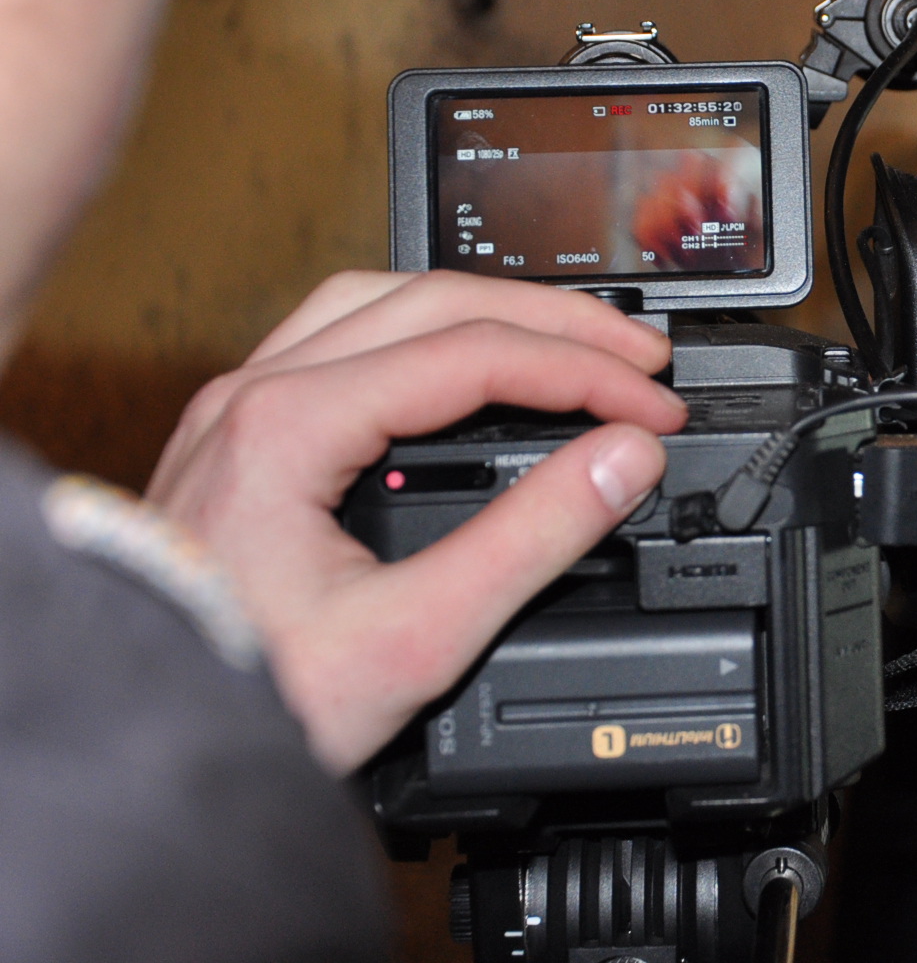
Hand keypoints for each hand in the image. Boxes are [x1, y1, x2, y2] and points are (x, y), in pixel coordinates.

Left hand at [146, 270, 688, 773]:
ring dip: (488, 309)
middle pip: (435, 298)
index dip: (585, 374)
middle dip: (555, 323)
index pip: (476, 353)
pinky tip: (459, 360)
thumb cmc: (244, 698)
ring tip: (565, 339)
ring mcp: (239, 408)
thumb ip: (533, 539)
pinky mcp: (239, 433)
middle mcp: (256, 395)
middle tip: (638, 359)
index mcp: (291, 425)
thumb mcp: (415, 636)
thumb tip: (623, 461)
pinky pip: (342, 333)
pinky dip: (424, 331)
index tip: (652, 408)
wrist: (143, 738)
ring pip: (383, 298)